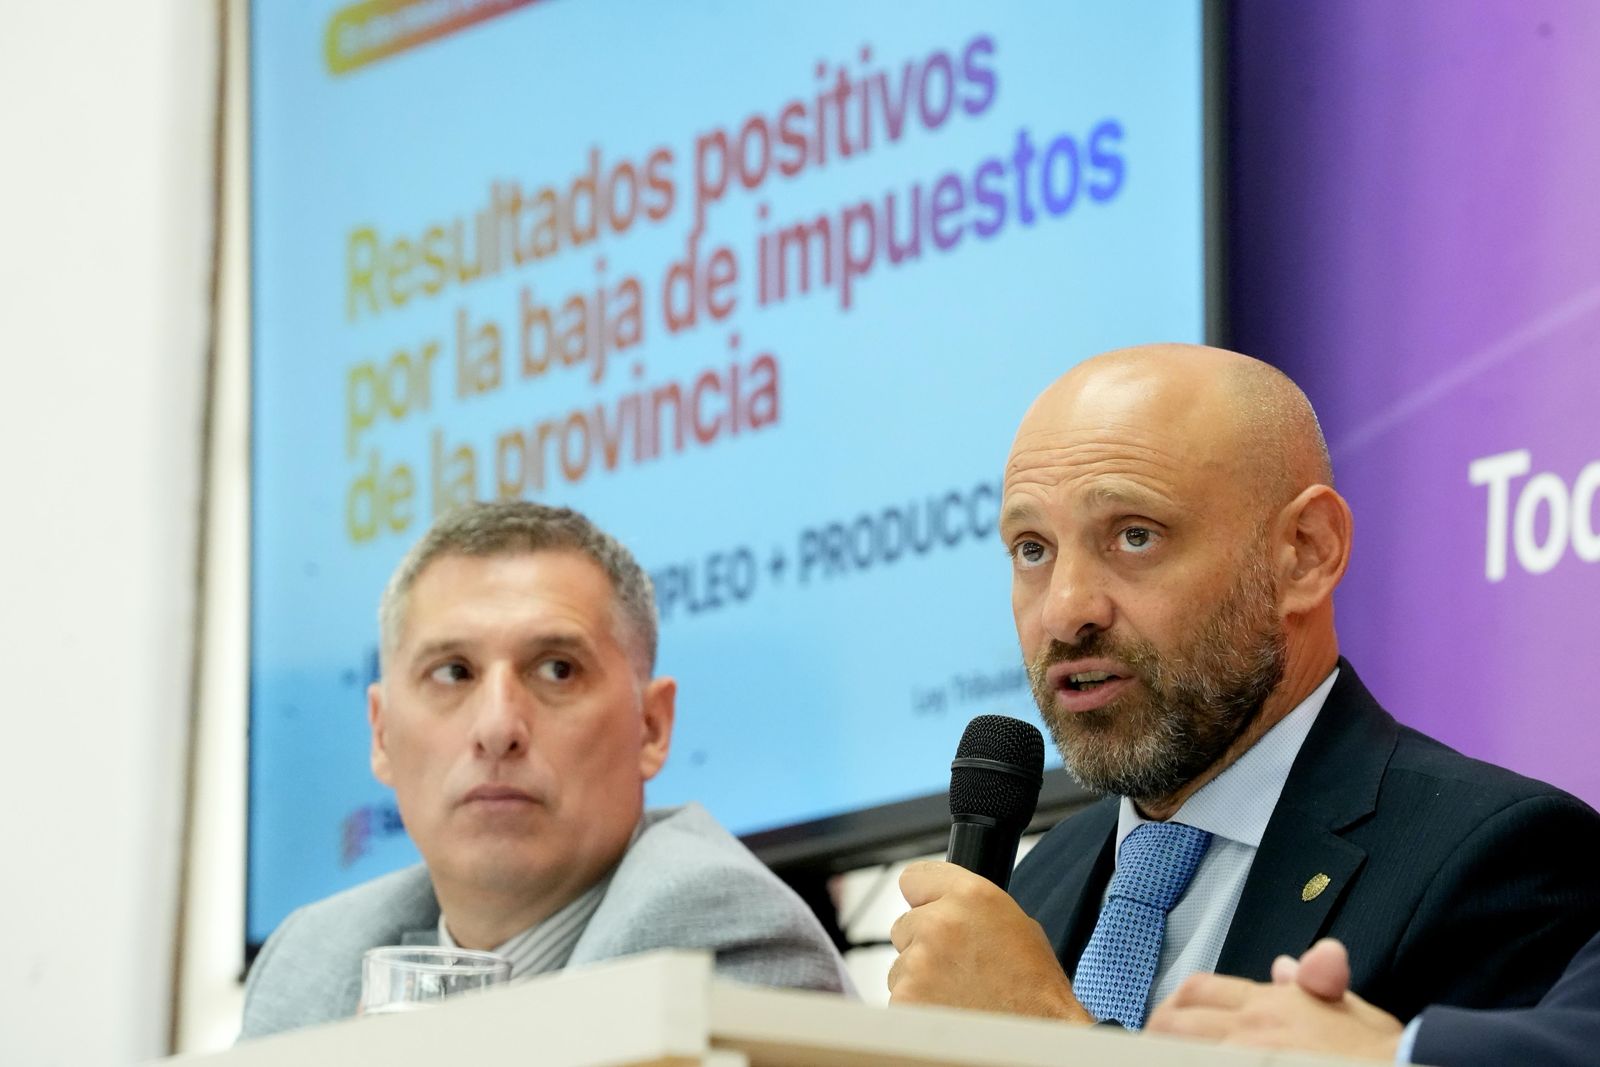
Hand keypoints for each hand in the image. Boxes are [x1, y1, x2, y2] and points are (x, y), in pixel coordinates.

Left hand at [886, 860, 1091, 1021]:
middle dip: (922, 945)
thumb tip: (940, 903)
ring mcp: (919, 963)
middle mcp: (940, 923)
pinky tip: (950, 1012)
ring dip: (919, 980)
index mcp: (971, 897)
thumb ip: (970, 908)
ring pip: (900, 967)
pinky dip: (917, 1008)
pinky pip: (899, 999)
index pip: (914, 878)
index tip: (927, 911)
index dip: (923, 900)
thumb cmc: (1034, 991)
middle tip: (956, 968)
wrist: (1036, 1039)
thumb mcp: (1016, 927)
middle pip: (904, 926)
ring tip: (959, 995)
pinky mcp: (905, 999)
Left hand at [1147, 939, 1402, 1060]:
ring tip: (1158, 1053)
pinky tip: (1183, 1063)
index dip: (1178, 1003)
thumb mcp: (1350, 1010)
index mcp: (1271, 1004)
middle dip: (1157, 1029)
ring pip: (1180, 1048)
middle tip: (1153, 1042)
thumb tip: (1284, 966)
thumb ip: (1310, 987)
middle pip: (1175, 1020)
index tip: (1168, 1017)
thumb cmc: (1385, 1054)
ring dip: (1166, 1049)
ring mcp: (1249, 1058)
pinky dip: (1185, 1061)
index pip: (1200, 990)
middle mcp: (1252, 1030)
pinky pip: (1197, 1065)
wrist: (1407, 1066)